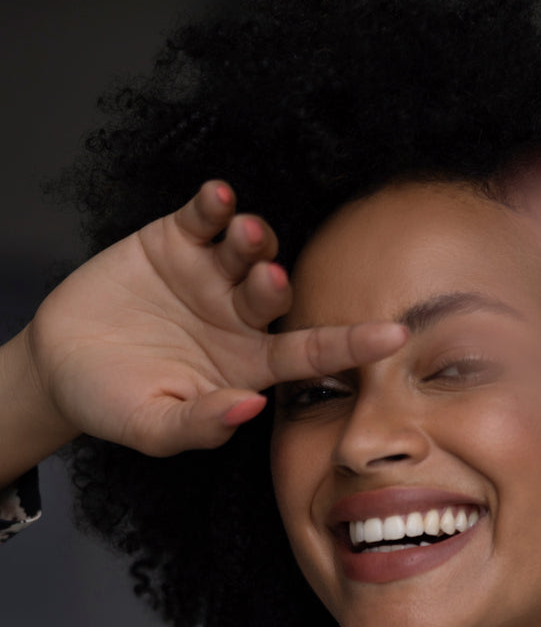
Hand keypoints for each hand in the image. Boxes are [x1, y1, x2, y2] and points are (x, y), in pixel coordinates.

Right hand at [24, 181, 404, 456]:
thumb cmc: (113, 405)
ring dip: (254, 240)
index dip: (352, 344)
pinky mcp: (175, 241)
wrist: (60, 367)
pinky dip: (214, 205)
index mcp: (249, 367)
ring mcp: (209, 276)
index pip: (312, 355)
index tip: (394, 335)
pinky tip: (219, 199)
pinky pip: (205, 217)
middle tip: (270, 279)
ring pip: (249, 251)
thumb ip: (200, 424)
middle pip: (277, 295)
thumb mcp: (154, 427)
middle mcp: (238, 318)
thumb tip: (248, 408)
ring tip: (245, 235)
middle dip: (276, 284)